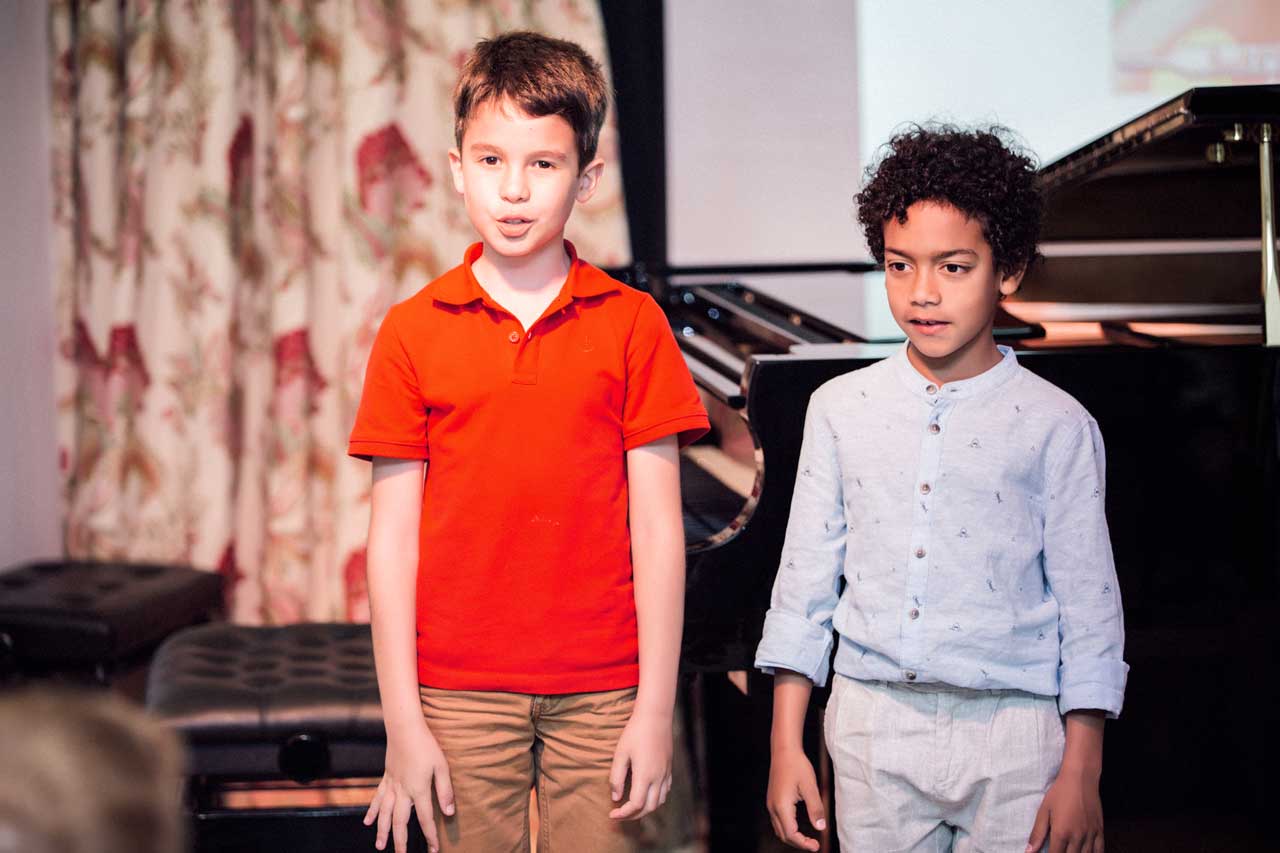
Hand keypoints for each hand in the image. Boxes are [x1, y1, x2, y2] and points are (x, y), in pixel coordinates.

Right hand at [364, 723, 454, 852]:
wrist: (404, 729)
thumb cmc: (426, 746)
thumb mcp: (442, 767)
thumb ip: (445, 791)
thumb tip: (449, 813)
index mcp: (418, 790)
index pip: (426, 819)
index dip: (430, 836)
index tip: (434, 849)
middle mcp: (402, 792)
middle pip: (400, 822)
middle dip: (401, 841)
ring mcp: (392, 785)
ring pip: (384, 814)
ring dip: (382, 831)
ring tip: (380, 846)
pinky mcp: (386, 778)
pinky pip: (377, 799)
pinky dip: (372, 812)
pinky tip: (366, 822)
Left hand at [608, 708, 672, 819]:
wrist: (655, 716)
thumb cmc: (635, 733)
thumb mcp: (620, 753)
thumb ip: (616, 777)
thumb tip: (615, 798)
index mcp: (645, 775)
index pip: (636, 804)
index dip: (623, 814)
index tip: (612, 814)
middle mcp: (658, 777)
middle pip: (649, 808)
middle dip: (633, 816)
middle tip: (619, 814)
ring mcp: (666, 773)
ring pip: (659, 802)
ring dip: (646, 809)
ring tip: (632, 807)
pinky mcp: (669, 769)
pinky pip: (665, 791)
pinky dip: (656, 799)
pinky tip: (646, 795)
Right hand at [766, 745, 826, 850]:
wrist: (784, 750)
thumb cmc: (797, 765)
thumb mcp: (810, 787)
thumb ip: (816, 809)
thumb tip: (821, 828)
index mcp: (782, 806)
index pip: (791, 834)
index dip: (804, 843)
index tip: (817, 846)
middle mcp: (773, 807)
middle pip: (784, 835)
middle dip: (799, 843)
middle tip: (814, 845)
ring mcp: (771, 803)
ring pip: (779, 829)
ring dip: (793, 837)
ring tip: (807, 838)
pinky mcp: (772, 800)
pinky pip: (778, 821)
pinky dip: (788, 829)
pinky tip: (798, 826)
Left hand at [1026, 765, 1103, 852]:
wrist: (1080, 778)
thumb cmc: (1060, 792)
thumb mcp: (1044, 811)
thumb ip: (1037, 833)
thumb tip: (1029, 851)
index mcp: (1061, 832)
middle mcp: (1077, 836)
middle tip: (1059, 852)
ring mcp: (1090, 834)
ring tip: (1070, 852)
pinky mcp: (1100, 830)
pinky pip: (1100, 849)